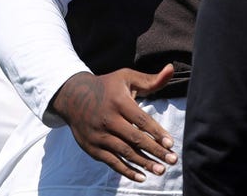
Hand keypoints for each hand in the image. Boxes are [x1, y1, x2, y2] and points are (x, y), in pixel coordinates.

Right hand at [50, 64, 176, 181]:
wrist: (73, 97)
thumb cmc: (108, 86)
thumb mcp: (127, 77)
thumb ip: (150, 79)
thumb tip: (171, 69)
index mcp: (118, 102)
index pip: (141, 120)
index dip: (156, 133)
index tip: (171, 143)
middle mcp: (107, 119)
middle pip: (134, 138)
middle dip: (155, 151)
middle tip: (172, 160)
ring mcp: (98, 135)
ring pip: (124, 152)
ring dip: (144, 163)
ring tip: (161, 170)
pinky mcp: (92, 148)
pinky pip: (111, 162)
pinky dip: (126, 171)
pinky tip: (142, 176)